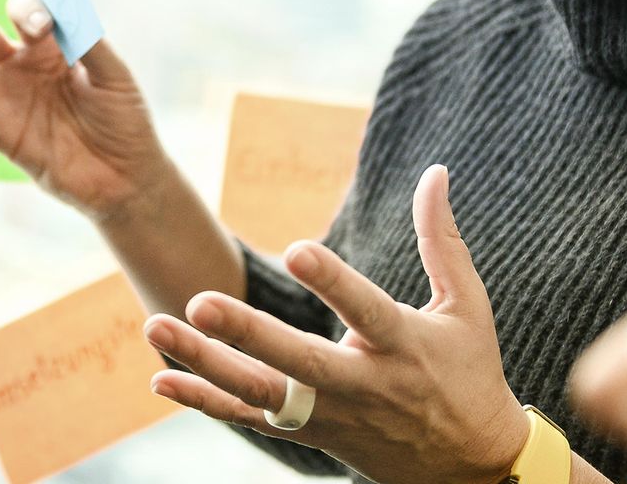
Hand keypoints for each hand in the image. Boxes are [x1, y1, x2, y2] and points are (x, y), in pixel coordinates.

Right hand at [0, 0, 167, 221]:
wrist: (128, 177)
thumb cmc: (125, 120)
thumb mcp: (114, 75)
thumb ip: (86, 41)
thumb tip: (57, 8)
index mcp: (50, 47)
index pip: (27, 15)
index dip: (28, 12)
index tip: (35, 24)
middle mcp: (21, 68)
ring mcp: (7, 102)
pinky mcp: (1, 136)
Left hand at [143, 165, 528, 483]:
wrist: (470, 468)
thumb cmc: (469, 373)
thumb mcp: (467, 308)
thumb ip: (443, 240)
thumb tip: (436, 172)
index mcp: (404, 346)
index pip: (366, 310)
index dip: (333, 282)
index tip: (297, 249)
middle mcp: (362, 385)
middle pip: (298, 362)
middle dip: (247, 334)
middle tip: (201, 301)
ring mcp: (330, 415)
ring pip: (261, 394)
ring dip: (205, 364)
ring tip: (156, 325)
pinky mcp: (308, 434)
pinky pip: (248, 418)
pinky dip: (204, 400)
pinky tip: (162, 376)